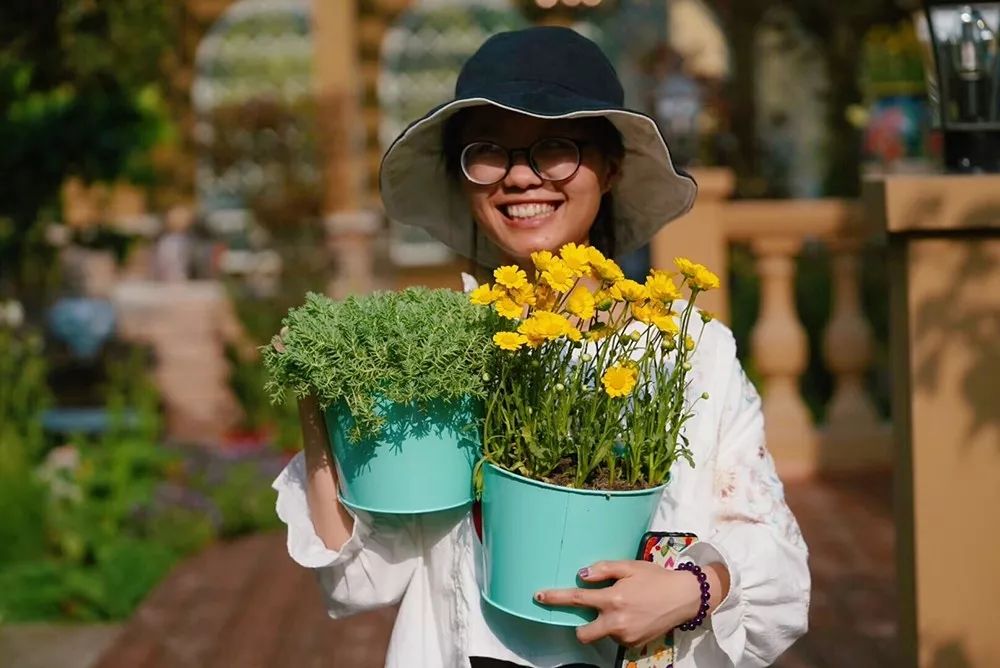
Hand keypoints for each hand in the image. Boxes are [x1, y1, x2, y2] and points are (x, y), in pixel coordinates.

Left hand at [536, 560, 727, 646]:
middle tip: (588, 614)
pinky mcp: (634, 645)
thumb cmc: (656, 578)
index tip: (538, 597)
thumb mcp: (630, 566)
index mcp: (613, 599)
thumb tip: (581, 576)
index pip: (576, 599)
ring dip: (603, 625)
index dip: (555, 598)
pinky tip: (632, 616)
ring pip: (602, 635)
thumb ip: (604, 570)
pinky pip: (616, 638)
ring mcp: (626, 636)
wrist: (685, 598)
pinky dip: (618, 629)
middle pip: (583, 634)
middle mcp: (617, 621)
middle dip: (579, 627)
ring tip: (623, 608)